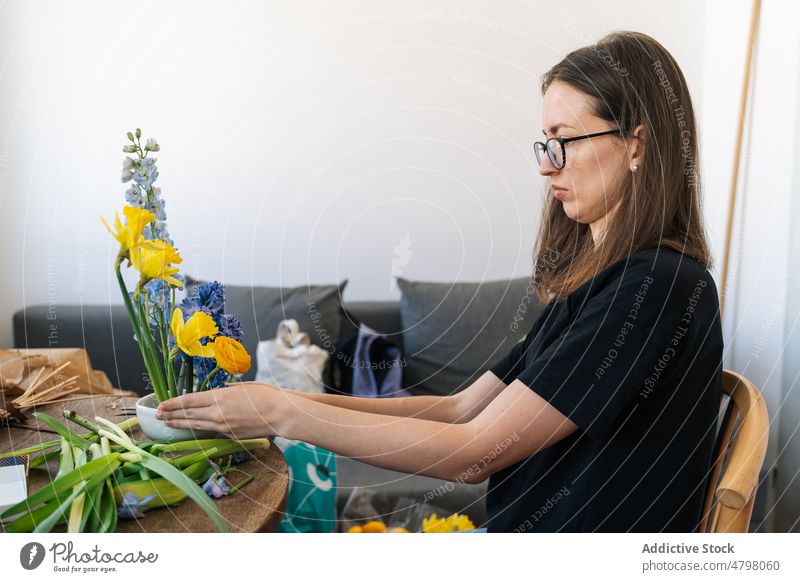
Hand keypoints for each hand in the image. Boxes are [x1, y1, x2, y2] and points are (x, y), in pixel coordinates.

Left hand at [155, 382, 284, 439]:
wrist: (280, 414)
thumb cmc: (265, 395)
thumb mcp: (242, 386)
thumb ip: (226, 390)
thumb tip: (218, 391)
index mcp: (219, 397)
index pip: (189, 401)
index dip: (173, 403)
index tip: (161, 405)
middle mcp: (218, 413)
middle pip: (189, 414)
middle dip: (171, 415)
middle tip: (158, 416)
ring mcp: (223, 426)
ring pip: (197, 425)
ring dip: (181, 424)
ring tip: (168, 423)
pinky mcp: (230, 435)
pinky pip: (211, 431)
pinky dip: (200, 429)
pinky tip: (193, 428)